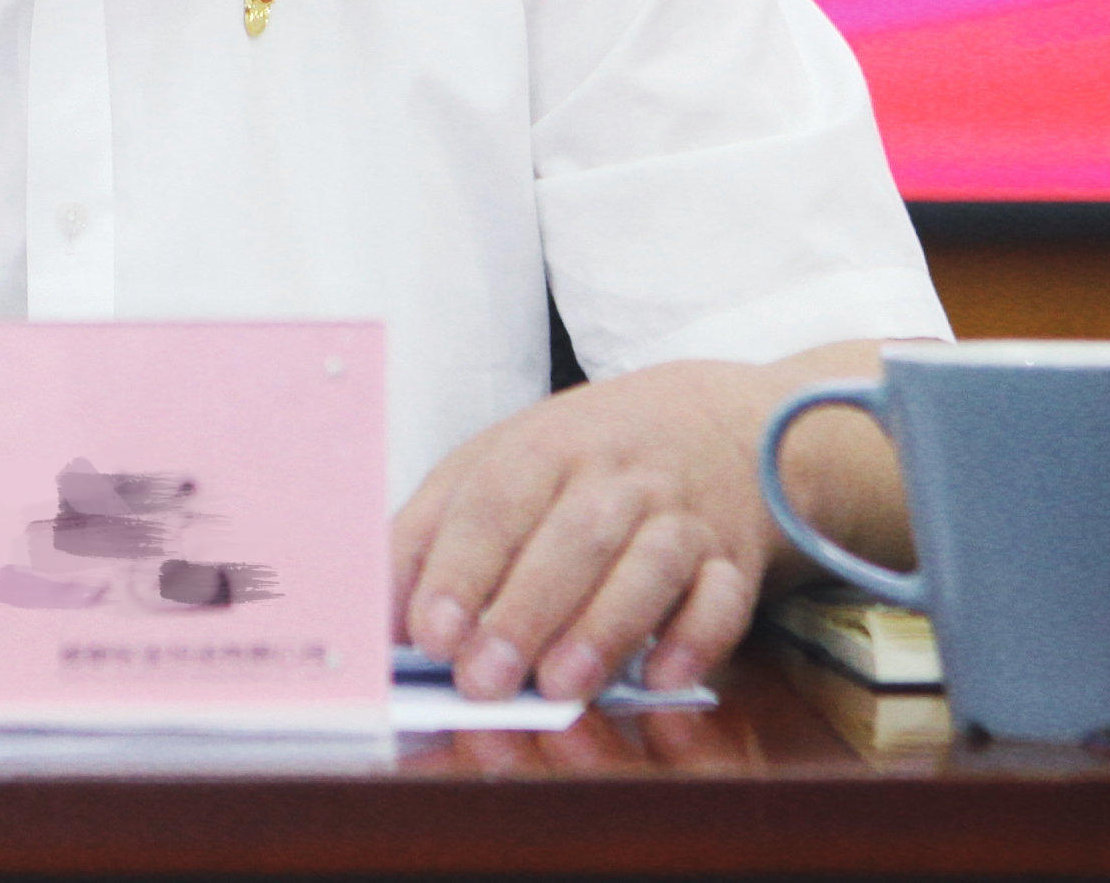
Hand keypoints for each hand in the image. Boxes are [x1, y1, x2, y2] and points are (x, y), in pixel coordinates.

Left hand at [390, 345, 896, 701]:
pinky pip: (724, 597)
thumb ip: (432, 535)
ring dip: (603, 628)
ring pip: (650, 564)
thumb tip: (378, 619)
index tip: (429, 632)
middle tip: (482, 680)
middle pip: (574, 535)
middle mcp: (616, 476)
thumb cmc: (581, 460)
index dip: (461, 568)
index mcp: (544, 447)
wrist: (713, 423)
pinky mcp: (731, 558)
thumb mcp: (496, 467)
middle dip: (524, 611)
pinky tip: (661, 678)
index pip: (498, 501)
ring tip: (559, 687)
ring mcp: (680, 515)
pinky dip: (696, 638)